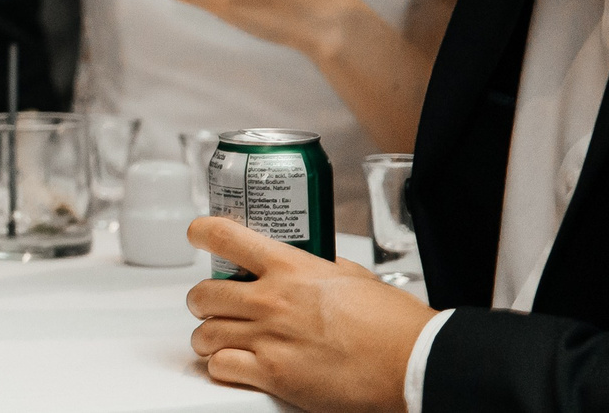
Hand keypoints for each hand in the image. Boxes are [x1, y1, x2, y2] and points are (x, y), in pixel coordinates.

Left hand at [185, 218, 429, 412]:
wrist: (411, 362)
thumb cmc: (392, 323)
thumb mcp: (354, 277)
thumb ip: (324, 269)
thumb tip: (316, 269)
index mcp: (290, 267)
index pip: (225, 236)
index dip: (202, 233)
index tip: (197, 235)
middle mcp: (270, 299)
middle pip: (204, 293)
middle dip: (201, 301)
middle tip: (208, 305)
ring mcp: (268, 338)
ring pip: (205, 333)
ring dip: (206, 337)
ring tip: (216, 340)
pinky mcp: (272, 375)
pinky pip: (221, 367)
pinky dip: (220, 367)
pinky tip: (231, 366)